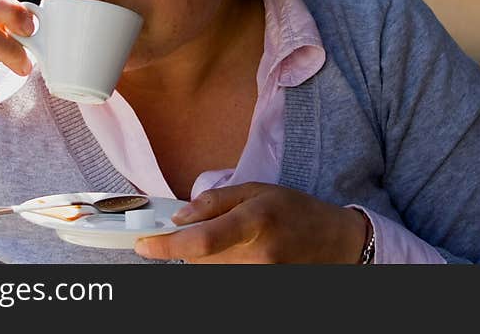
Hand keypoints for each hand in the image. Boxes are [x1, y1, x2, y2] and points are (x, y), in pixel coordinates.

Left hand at [133, 182, 367, 262]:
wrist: (336, 244)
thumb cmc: (297, 212)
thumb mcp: (258, 190)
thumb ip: (216, 201)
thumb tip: (179, 217)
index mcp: (255, 222)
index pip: (200, 241)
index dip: (166, 246)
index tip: (143, 245)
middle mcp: (257, 257)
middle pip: (199, 261)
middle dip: (191, 246)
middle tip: (206, 230)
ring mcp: (260, 279)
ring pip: (209, 273)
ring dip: (209, 259)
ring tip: (235, 242)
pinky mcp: (261, 289)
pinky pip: (225, 280)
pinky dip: (222, 268)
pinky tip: (240, 256)